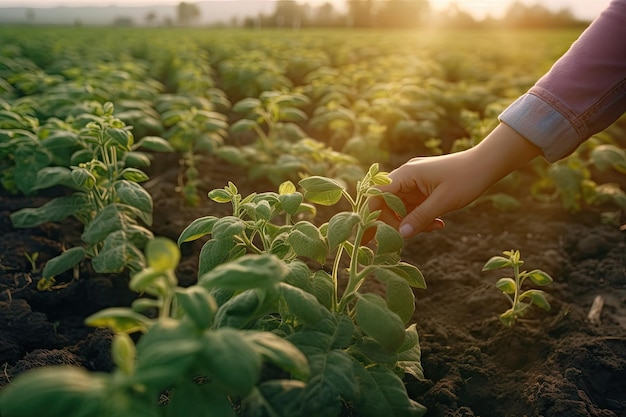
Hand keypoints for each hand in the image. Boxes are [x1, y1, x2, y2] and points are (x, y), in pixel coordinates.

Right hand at [373, 123, 541, 237]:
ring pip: (400, 208)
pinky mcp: (422, 189)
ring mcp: (414, 183)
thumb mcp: (443, 201)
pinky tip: (437, 223)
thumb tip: (401, 235)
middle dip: (395, 222)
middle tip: (407, 236)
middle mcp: (406, 177)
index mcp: (406, 174)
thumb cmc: (466, 178)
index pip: (378, 195)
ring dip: (412, 221)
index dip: (374, 214)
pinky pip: (413, 207)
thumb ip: (420, 218)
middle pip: (386, 203)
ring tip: (432, 227)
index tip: (375, 234)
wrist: (487, 164)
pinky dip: (421, 217)